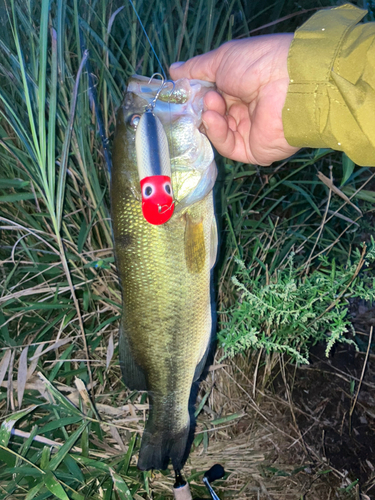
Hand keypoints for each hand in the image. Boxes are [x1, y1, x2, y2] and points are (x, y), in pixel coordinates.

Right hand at [170, 35, 299, 165]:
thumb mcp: (221, 60)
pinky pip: (227, 145)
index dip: (196, 95)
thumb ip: (196, 69)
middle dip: (202, 106)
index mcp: (240, 86)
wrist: (289, 84)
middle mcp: (244, 109)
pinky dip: (217, 133)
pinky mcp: (252, 150)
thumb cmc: (257, 64)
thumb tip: (174, 71)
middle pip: (211, 116)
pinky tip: (213, 118)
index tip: (183, 91)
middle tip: (199, 97)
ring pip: (217, 131)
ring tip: (212, 104)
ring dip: (210, 118)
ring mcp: (248, 130)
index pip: (211, 96)